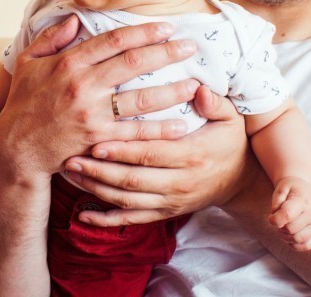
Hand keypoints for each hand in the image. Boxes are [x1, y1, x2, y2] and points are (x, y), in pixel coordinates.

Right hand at [0, 15, 200, 178]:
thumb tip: (75, 19)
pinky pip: (136, 133)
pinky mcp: (99, 139)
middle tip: (191, 47)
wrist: (17, 147)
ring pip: (140, 99)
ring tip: (194, 84)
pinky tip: (182, 124)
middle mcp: (83, 86)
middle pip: (133, 63)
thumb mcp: (27, 62)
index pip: (113, 41)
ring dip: (171, 91)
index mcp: (68, 63)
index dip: (142, 31)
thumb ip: (50, 38)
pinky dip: (160, 129)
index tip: (166, 27)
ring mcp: (92, 114)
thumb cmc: (23, 103)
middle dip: (166, 53)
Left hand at [63, 85, 249, 225]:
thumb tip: (199, 89)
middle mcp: (179, 183)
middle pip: (132, 181)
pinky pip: (132, 220)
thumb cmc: (229, 141)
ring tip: (69, 175)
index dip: (122, 152)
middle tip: (70, 159)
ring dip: (95, 190)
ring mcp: (170, 201)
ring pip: (127, 201)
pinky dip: (106, 220)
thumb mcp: (231, 118)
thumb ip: (214, 103)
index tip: (96, 144)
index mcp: (191, 156)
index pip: (151, 154)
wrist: (240, 181)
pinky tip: (82, 216)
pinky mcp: (164, 213)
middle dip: (99, 172)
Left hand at [270, 176, 310, 250]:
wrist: (305, 189)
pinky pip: (306, 246)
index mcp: (303, 200)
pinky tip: (289, 236)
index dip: (275, 219)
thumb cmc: (290, 189)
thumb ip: (276, 202)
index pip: (288, 214)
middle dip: (280, 227)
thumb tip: (275, 215)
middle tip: (278, 221)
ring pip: (298, 239)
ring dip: (286, 236)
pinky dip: (295, 244)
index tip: (271, 217)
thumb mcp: (280, 189)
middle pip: (291, 229)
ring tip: (283, 227)